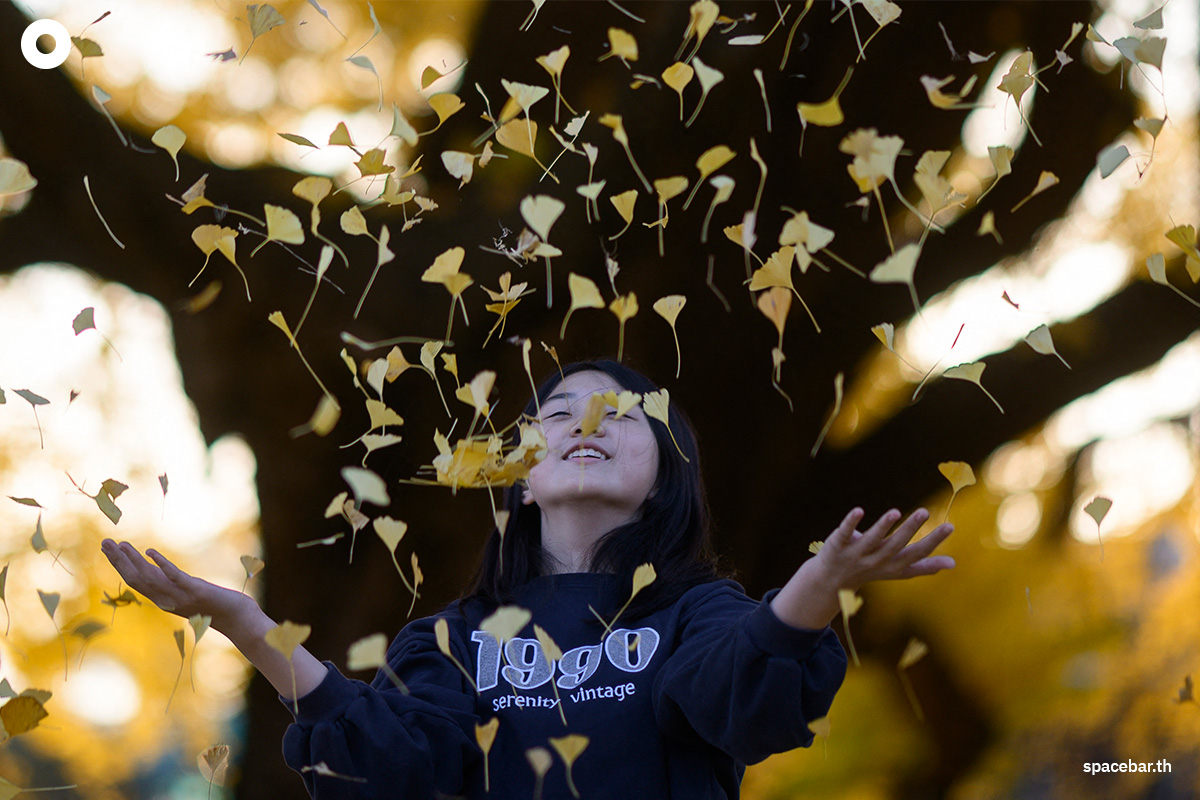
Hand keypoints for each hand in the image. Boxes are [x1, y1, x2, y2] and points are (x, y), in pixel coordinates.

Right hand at [100, 539, 251, 632]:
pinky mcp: (196, 591)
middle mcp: (167, 600)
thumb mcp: (187, 593)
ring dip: (133, 560)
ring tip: (121, 544)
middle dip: (118, 561)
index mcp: (164, 600)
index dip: (119, 565)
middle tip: (104, 543)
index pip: (135, 581)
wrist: (237, 619)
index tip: (108, 549)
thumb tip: (154, 568)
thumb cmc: (215, 606)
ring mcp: (181, 596)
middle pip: (136, 579)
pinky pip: (175, 577)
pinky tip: (150, 552)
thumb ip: (171, 583)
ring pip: (150, 578)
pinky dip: (161, 564)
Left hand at [770, 507, 953, 629]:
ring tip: (895, 512)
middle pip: (895, 545)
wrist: (832, 581)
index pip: (916, 554)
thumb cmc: (872, 570)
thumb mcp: (898, 571)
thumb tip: (954, 563)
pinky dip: (851, 523)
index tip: (950, 526)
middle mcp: (877, 561)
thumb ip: (924, 566)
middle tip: (924, 511)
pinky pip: (845, 533)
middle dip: (909, 529)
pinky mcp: (838, 545)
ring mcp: (856, 554)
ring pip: (872, 540)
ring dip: (883, 526)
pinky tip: (859, 510)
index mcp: (894, 566)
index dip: (934, 541)